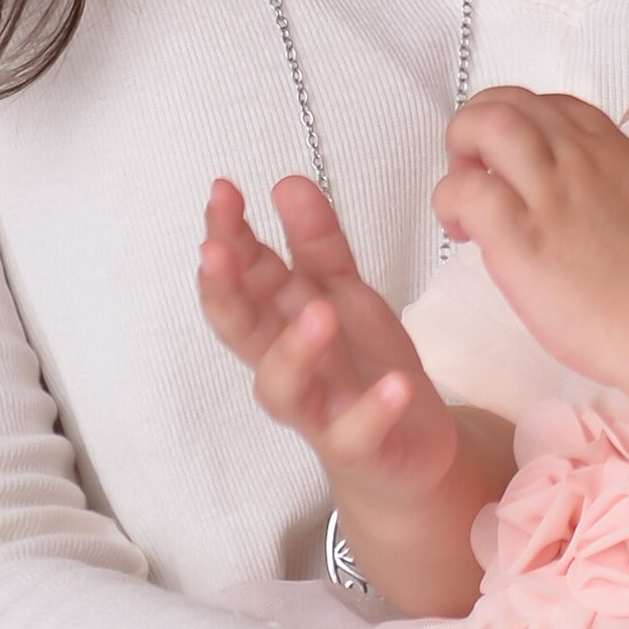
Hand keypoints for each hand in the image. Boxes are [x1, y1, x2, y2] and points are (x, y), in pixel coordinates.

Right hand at [196, 175, 459, 503]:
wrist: (411, 443)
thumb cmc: (362, 363)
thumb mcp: (344, 291)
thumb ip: (316, 242)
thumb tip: (285, 181)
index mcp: (281, 320)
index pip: (241, 276)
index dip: (226, 236)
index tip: (222, 190)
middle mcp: (288, 364)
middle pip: (239, 330)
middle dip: (223, 291)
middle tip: (217, 249)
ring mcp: (318, 409)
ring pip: (282, 389)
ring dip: (294, 349)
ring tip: (322, 311)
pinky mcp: (357, 447)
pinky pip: (354, 435)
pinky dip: (372, 411)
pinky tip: (395, 385)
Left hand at [433, 84, 628, 384]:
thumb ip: (608, 185)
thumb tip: (576, 199)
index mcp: (612, 149)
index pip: (551, 104)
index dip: (520, 124)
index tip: (512, 158)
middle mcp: (578, 158)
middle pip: (508, 102)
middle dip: (476, 124)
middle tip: (473, 168)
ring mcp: (549, 194)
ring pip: (485, 126)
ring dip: (459, 148)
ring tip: (460, 193)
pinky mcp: (522, 239)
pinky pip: (465, 192)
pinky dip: (450, 201)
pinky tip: (462, 232)